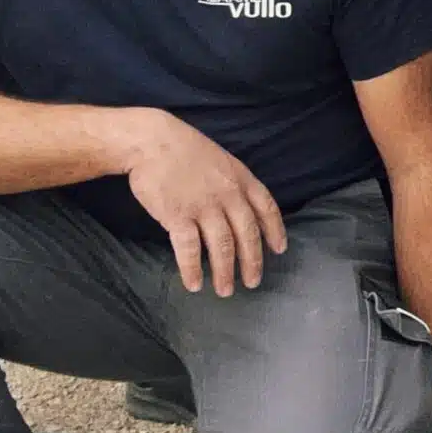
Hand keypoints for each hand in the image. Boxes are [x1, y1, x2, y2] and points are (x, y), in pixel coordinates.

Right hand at [118, 109, 287, 295]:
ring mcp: (204, 206)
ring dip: (225, 272)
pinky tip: (193, 285)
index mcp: (241, 179)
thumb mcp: (221, 160)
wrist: (152, 141)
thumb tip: (241, 207)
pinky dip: (192, 269)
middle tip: (252, 282)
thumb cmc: (184, 149)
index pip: (267, 208)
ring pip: (222, 246)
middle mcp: (228, 195)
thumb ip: (233, 184)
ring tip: (225, 291)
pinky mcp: (178, 216)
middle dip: (252, 262)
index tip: (279, 250)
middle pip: (247, 235)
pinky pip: (190, 250)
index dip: (275, 231)